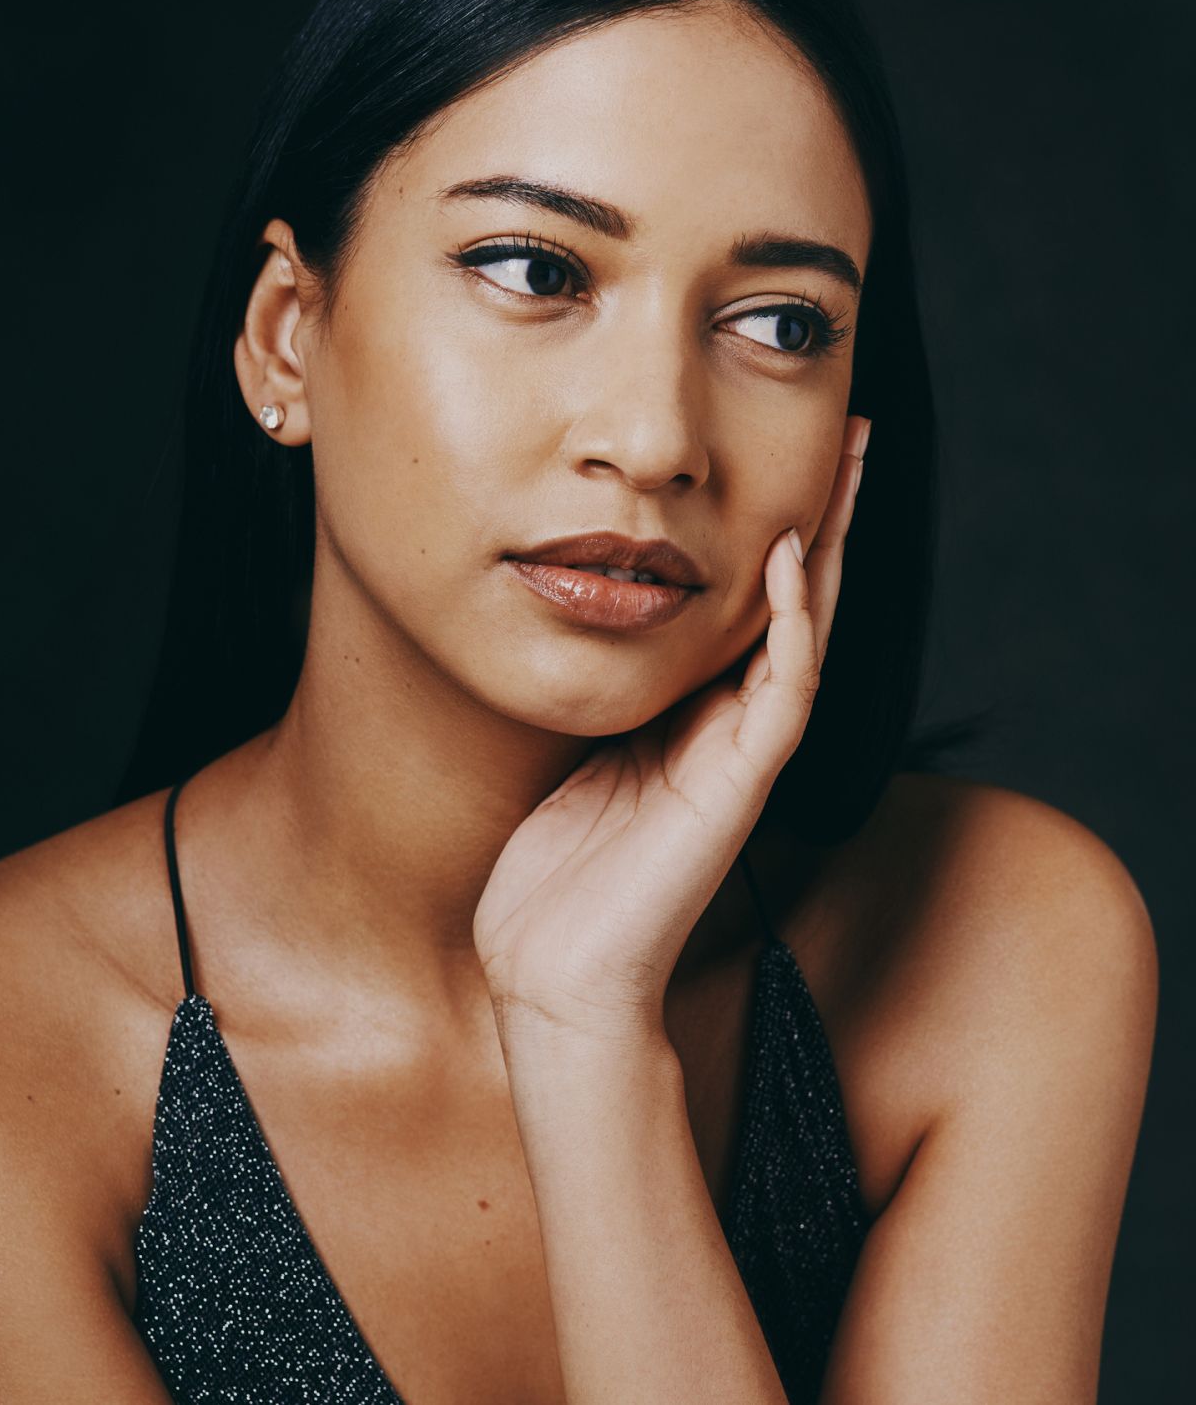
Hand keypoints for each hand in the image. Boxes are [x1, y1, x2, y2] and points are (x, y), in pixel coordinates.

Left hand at [474, 415, 870, 1048]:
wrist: (555, 975)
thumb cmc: (556, 877)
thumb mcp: (576, 754)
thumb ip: (604, 696)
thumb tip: (585, 621)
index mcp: (692, 718)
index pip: (750, 607)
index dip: (774, 531)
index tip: (783, 455)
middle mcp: (728, 728)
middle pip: (797, 603)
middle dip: (825, 517)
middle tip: (852, 433)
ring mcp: (740, 758)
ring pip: (808, 632)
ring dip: (830, 547)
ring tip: (849, 463)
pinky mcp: (737, 788)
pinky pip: (782, 692)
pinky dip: (791, 625)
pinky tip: (791, 558)